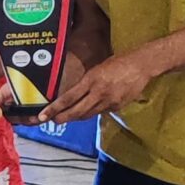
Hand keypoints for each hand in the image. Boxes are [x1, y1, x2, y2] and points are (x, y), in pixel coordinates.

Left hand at [45, 46, 160, 124]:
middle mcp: (99, 93)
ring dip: (77, 117)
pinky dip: (93, 112)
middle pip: (77, 112)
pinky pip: (101, 112)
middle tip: (53, 121)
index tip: (44, 116)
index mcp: (91, 80)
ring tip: (68, 117)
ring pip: (88, 114)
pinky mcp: (117, 107)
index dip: (55, 109)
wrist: (141, 65)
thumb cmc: (118, 62)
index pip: (69, 98)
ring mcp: (109, 102)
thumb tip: (74, 96)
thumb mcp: (97, 69)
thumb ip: (87, 83)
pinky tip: (90, 109)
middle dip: (63, 118)